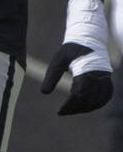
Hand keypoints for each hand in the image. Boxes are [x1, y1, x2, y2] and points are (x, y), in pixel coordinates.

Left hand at [40, 0, 112, 114]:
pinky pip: (106, 95)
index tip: (59, 112)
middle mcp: (98, 75)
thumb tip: (44, 93)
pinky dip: (97, 104)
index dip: (69, 105)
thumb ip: (51, 76)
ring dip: (86, 108)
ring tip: (71, 111)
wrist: (88, 38)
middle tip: (62, 112)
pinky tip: (85, 107)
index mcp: (86, 71)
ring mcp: (105, 77)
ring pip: (100, 100)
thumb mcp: (58, 60)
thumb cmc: (71, 49)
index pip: (79, 95)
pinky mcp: (107, 79)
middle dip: (76, 109)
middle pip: (89, 100)